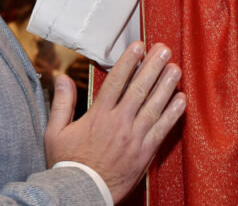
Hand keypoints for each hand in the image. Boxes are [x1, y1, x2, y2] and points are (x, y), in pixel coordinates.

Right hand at [44, 41, 185, 202]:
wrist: (81, 193)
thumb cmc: (68, 164)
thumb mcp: (55, 132)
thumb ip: (62, 103)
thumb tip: (61, 77)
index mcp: (99, 115)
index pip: (116, 81)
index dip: (128, 61)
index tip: (138, 46)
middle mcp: (119, 122)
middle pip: (139, 89)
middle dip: (153, 66)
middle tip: (164, 50)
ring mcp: (134, 137)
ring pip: (154, 106)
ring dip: (166, 85)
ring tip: (175, 69)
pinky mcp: (145, 152)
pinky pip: (162, 129)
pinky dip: (173, 114)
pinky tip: (181, 100)